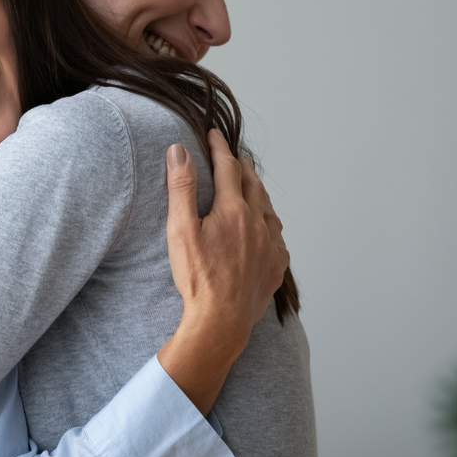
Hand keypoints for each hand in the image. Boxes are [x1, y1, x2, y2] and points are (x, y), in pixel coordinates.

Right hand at [157, 128, 289, 411]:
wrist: (221, 321)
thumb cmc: (197, 277)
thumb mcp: (180, 230)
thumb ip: (181, 188)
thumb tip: (179, 151)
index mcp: (234, 210)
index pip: (228, 168)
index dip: (220, 148)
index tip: (214, 135)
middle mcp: (259, 223)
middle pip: (254, 184)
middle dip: (242, 167)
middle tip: (233, 157)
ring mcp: (272, 246)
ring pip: (269, 209)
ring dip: (259, 193)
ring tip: (250, 188)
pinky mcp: (277, 266)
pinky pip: (277, 236)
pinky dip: (269, 223)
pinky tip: (263, 229)